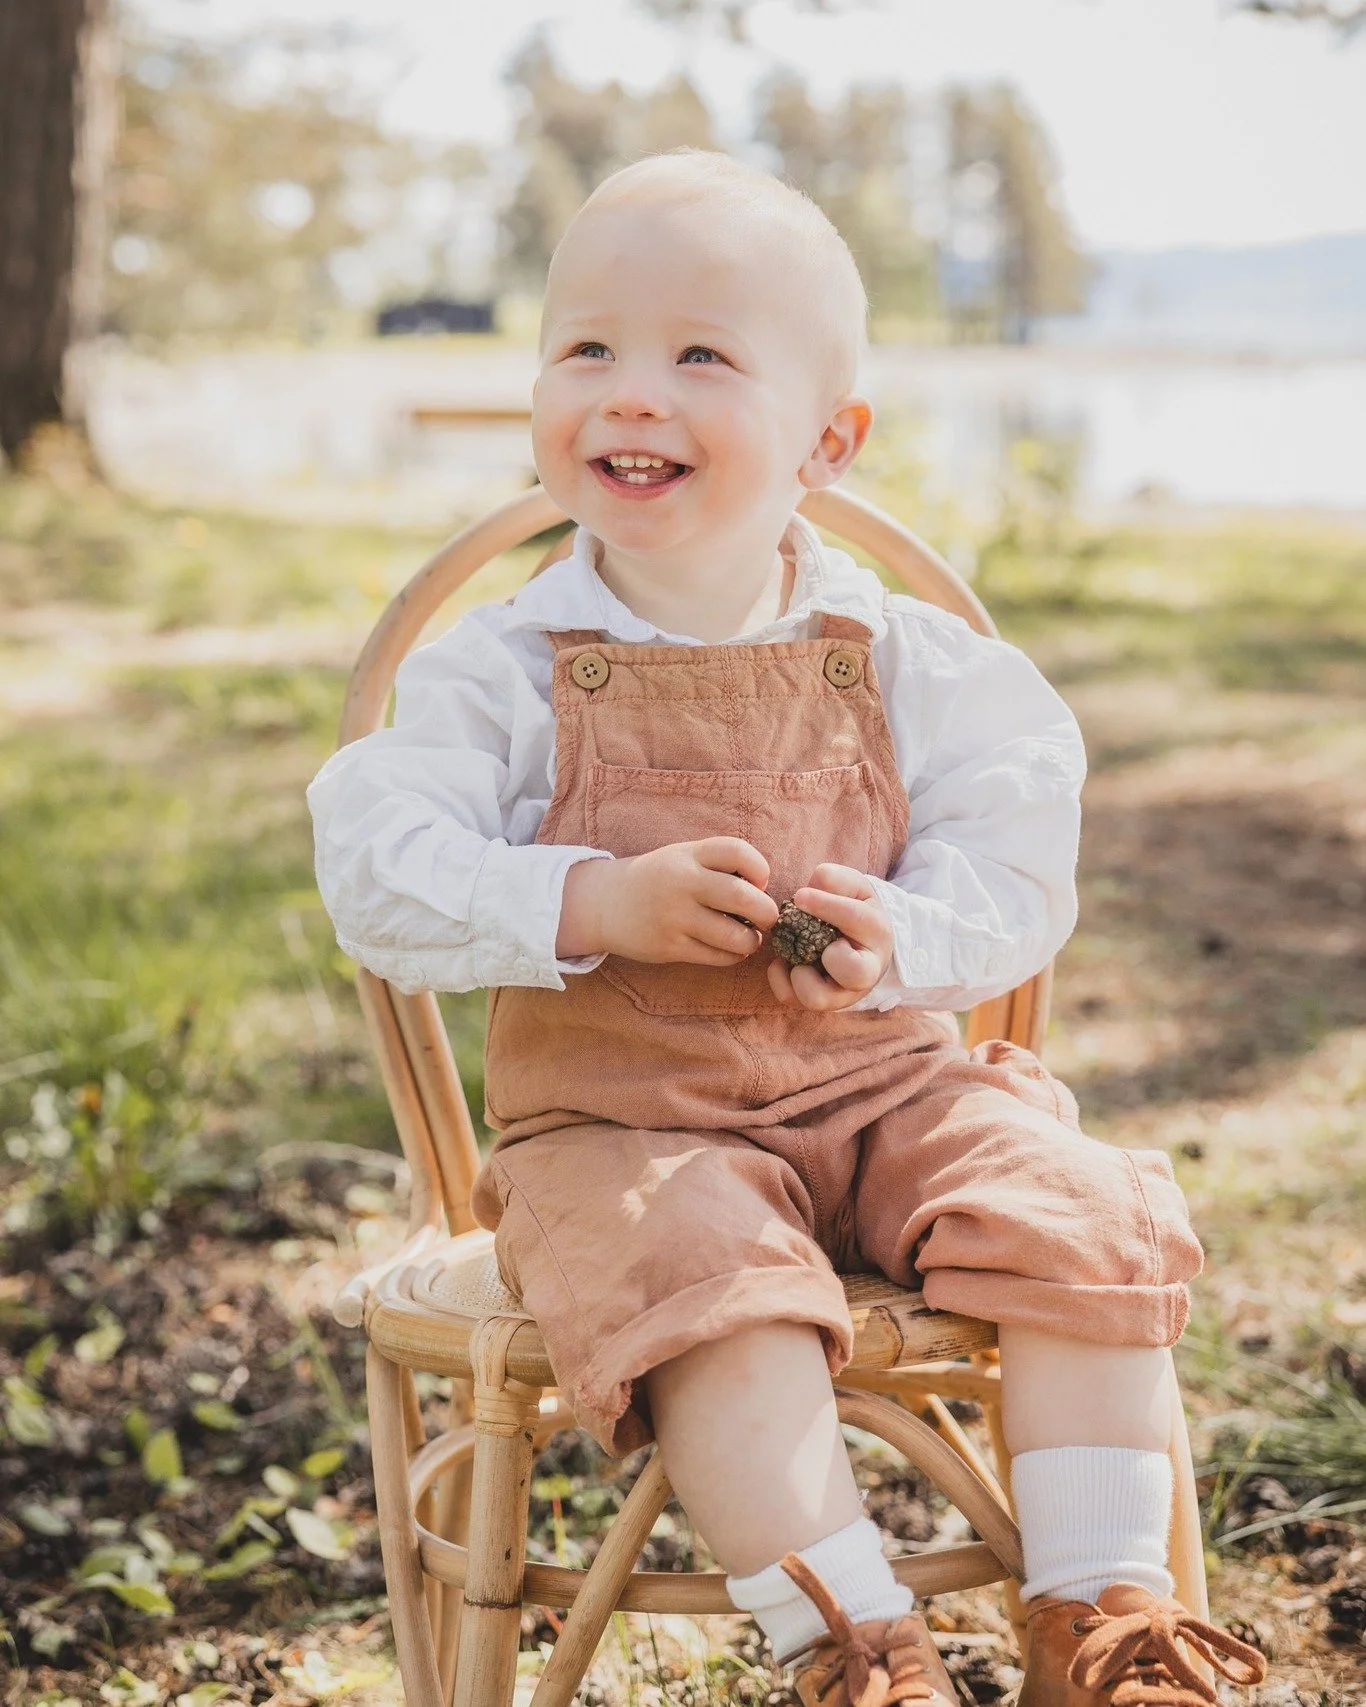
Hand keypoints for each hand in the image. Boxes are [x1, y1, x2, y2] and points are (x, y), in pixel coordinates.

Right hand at [557, 837, 778, 965]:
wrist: (604, 903)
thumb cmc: (657, 879)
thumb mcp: (682, 856)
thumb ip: (719, 864)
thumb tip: (765, 891)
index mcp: (688, 854)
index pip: (738, 852)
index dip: (760, 869)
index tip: (758, 882)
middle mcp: (682, 883)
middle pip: (744, 897)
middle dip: (767, 912)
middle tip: (767, 917)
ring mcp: (675, 917)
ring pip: (735, 936)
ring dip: (752, 940)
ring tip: (749, 938)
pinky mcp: (670, 947)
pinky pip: (718, 957)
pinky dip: (733, 956)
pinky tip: (730, 949)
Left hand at [767, 863, 892, 1010]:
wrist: (862, 945)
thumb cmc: (855, 911)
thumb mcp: (854, 888)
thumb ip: (837, 880)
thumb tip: (813, 887)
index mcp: (877, 933)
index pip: (856, 919)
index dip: (826, 905)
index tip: (800, 896)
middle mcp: (867, 970)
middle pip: (855, 973)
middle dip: (831, 954)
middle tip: (816, 939)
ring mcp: (843, 992)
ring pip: (817, 997)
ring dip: (798, 973)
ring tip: (796, 954)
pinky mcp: (820, 1002)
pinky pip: (792, 999)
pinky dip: (779, 979)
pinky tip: (785, 961)